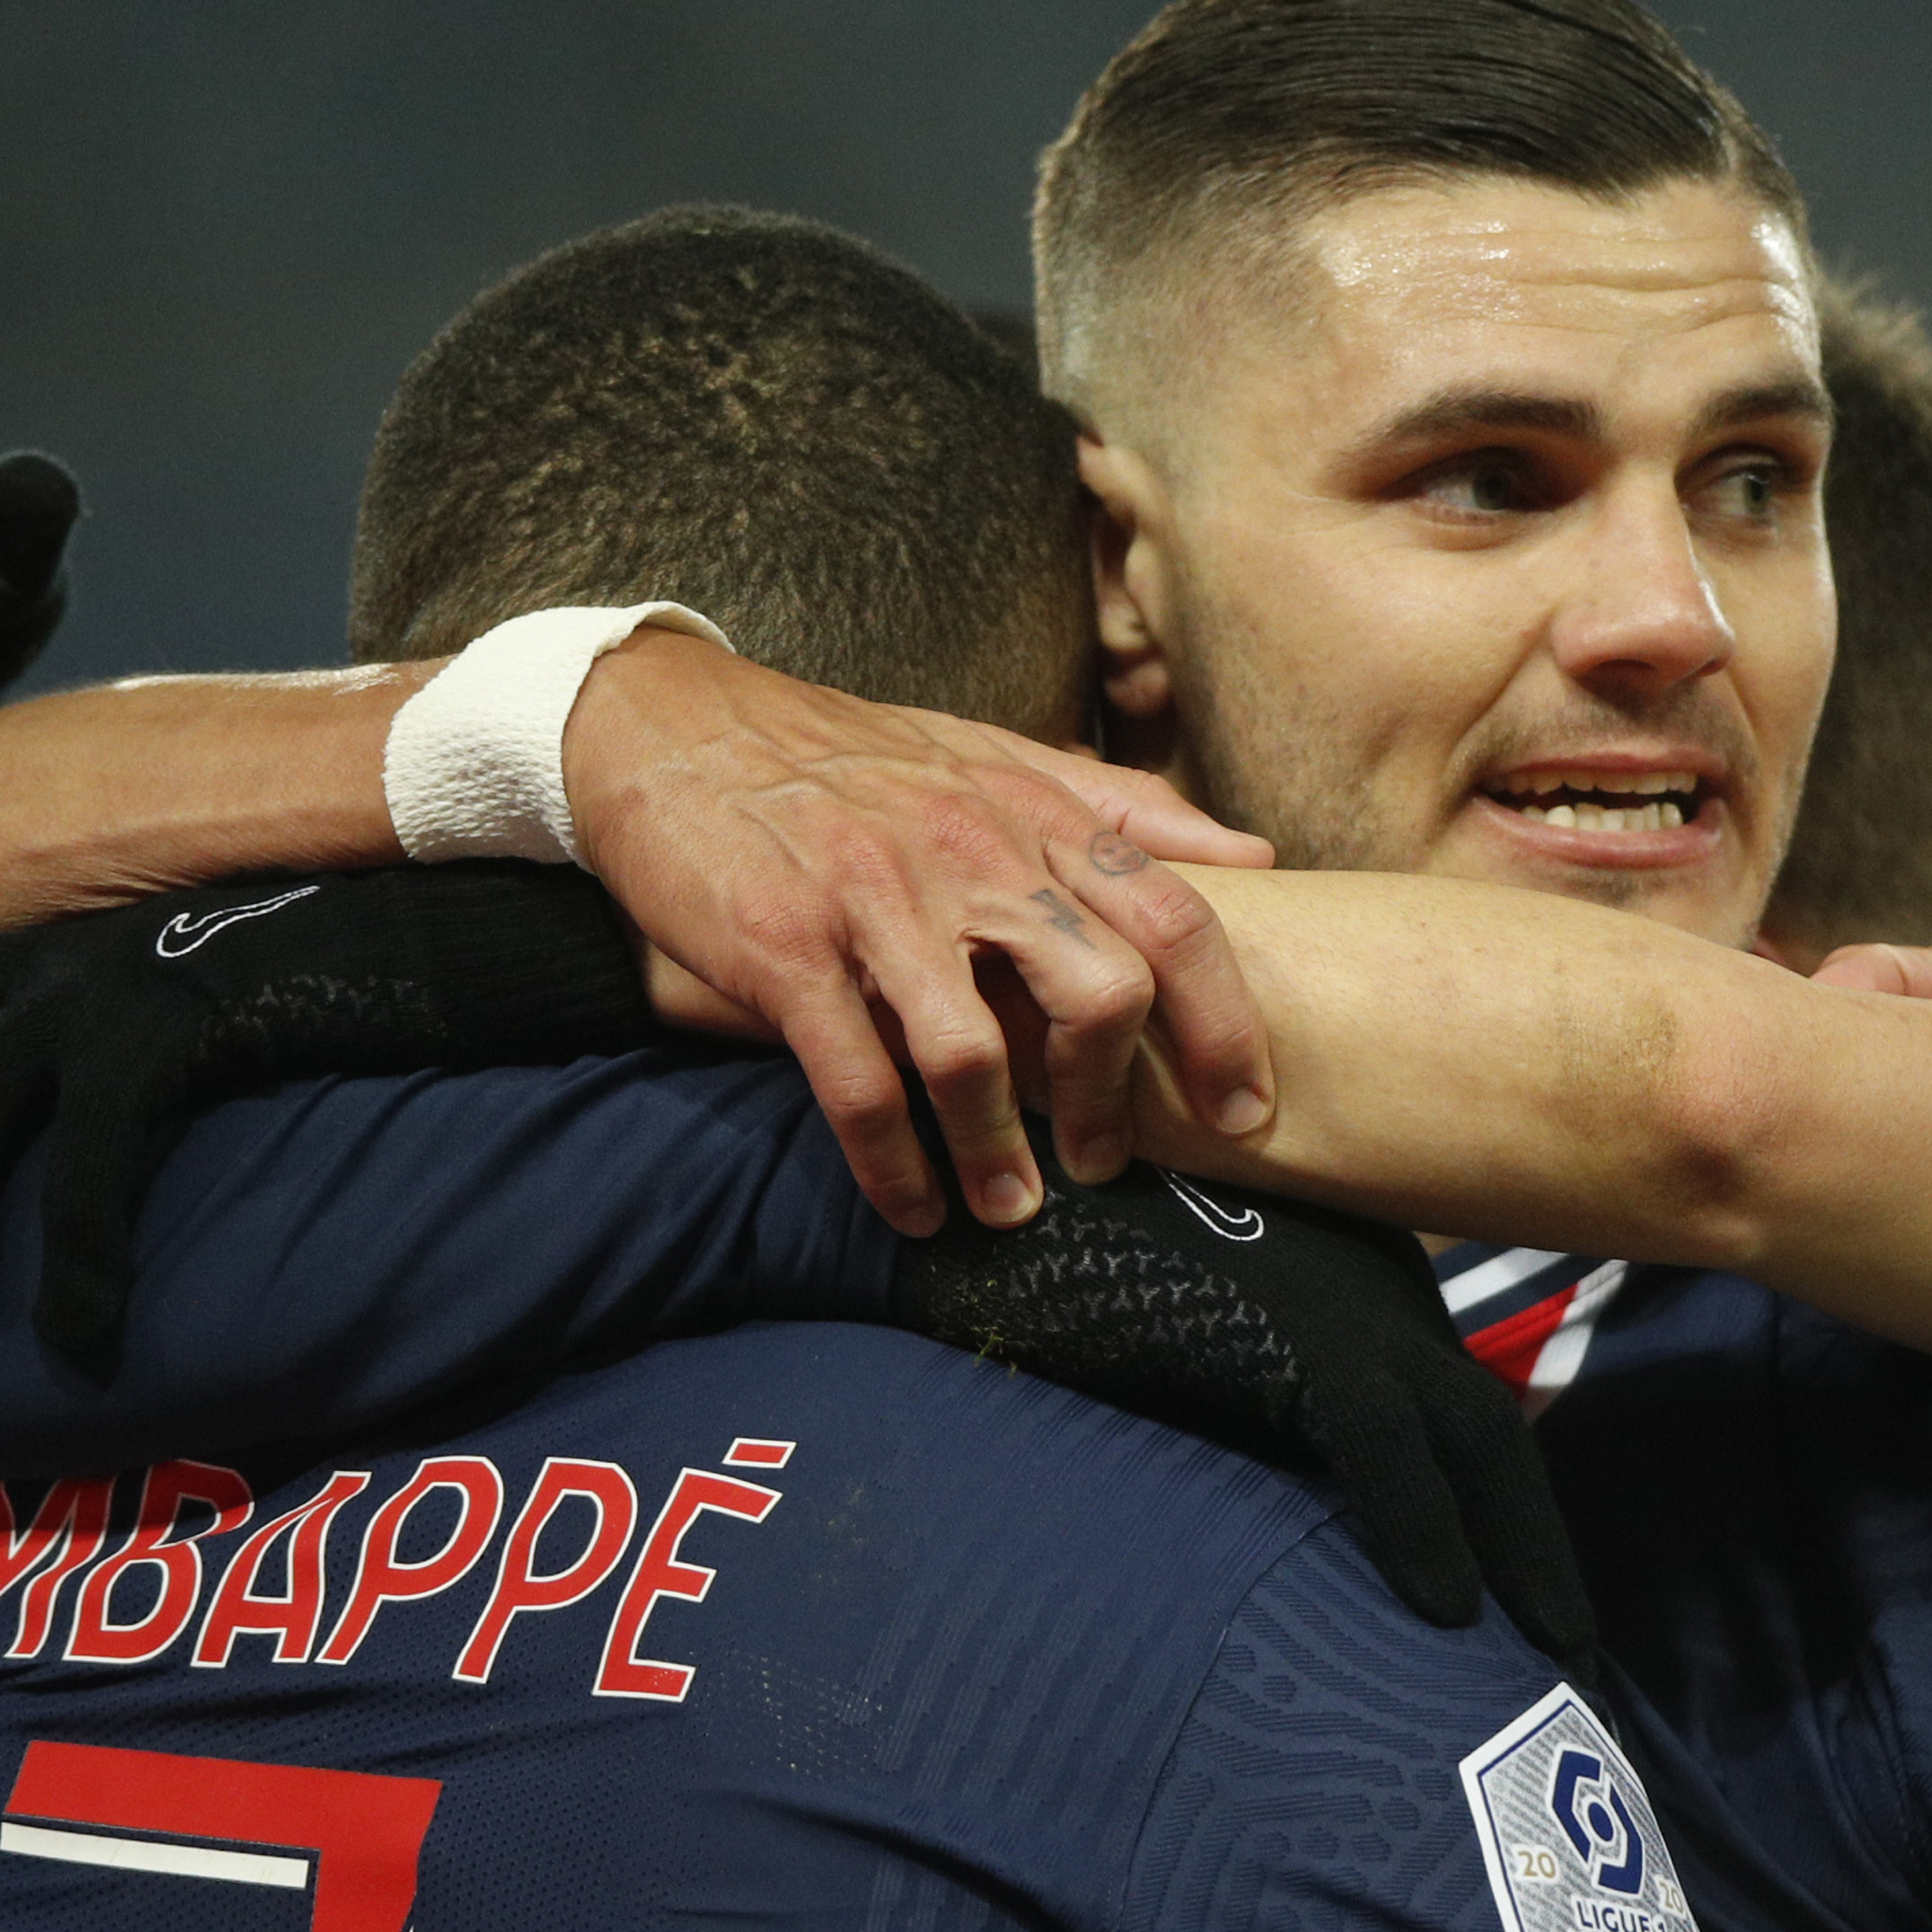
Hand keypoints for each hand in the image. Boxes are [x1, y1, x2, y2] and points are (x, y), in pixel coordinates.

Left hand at [0, 864, 666, 1376]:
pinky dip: (82, 1252)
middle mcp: (107, 937)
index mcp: (118, 929)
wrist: (544, 917)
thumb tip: (177, 1122)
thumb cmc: (442, 970)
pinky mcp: (207, 1010)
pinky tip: (91, 1335)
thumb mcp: (289, 1003)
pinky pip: (101, 1153)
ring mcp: (149, 967)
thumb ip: (210, 1036)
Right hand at [563, 630, 1276, 1237]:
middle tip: (1106, 1163)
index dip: (1226, 1024)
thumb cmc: (851, 757)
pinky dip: (893, 1165)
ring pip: (975, 1054)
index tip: (1246, 1110)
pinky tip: (915, 1207)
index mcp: (1034, 813)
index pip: (1175, 919)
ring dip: (1000, 1152)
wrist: (672, 723)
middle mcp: (971, 854)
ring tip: (1009, 1207)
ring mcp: (875, 903)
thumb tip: (1258, 858)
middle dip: (1115, 1100)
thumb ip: (1129, 813)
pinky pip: (858, 1083)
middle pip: (1098, 992)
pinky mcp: (784, 950)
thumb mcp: (998, 757)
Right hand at [891, 1133, 1597, 1660]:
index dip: (1504, 1520)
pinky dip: (1423, 1528)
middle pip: (1489, 1434)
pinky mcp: (1288, 1325)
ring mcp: (1338, 1302)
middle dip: (1538, 1549)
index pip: (1456, 1423)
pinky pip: (1383, 1444)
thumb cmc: (1065, 1282)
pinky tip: (1449, 1612)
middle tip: (1578, 1659)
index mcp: (1353, 1293)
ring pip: (1472, 1440)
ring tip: (1558, 1660)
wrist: (987, 1202)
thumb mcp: (1184, 1355)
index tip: (1530, 1619)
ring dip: (1520, 1556)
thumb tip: (1280, 1537)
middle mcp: (1369, 1289)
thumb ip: (1243, 1420)